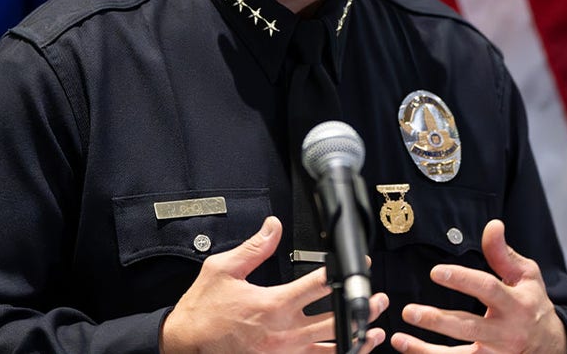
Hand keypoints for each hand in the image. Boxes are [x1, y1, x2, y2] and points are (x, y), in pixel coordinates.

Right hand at [161, 216, 389, 353]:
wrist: (186, 344)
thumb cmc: (203, 311)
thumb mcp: (223, 269)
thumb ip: (255, 248)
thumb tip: (274, 226)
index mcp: (273, 305)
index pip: (318, 285)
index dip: (341, 272)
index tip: (356, 265)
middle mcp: (283, 332)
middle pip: (335, 319)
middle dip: (361, 307)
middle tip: (379, 298)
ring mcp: (284, 353)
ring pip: (331, 348)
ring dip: (357, 339)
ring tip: (376, 331)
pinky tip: (349, 351)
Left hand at [389, 219, 566, 353]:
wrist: (551, 345)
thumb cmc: (532, 305)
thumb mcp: (526, 276)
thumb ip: (504, 254)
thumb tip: (492, 225)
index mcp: (515, 304)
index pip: (487, 289)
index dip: (462, 280)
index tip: (436, 272)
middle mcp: (506, 332)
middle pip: (469, 327)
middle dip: (437, 321)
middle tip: (409, 311)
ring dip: (426, 351)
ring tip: (399, 340)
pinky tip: (411, 352)